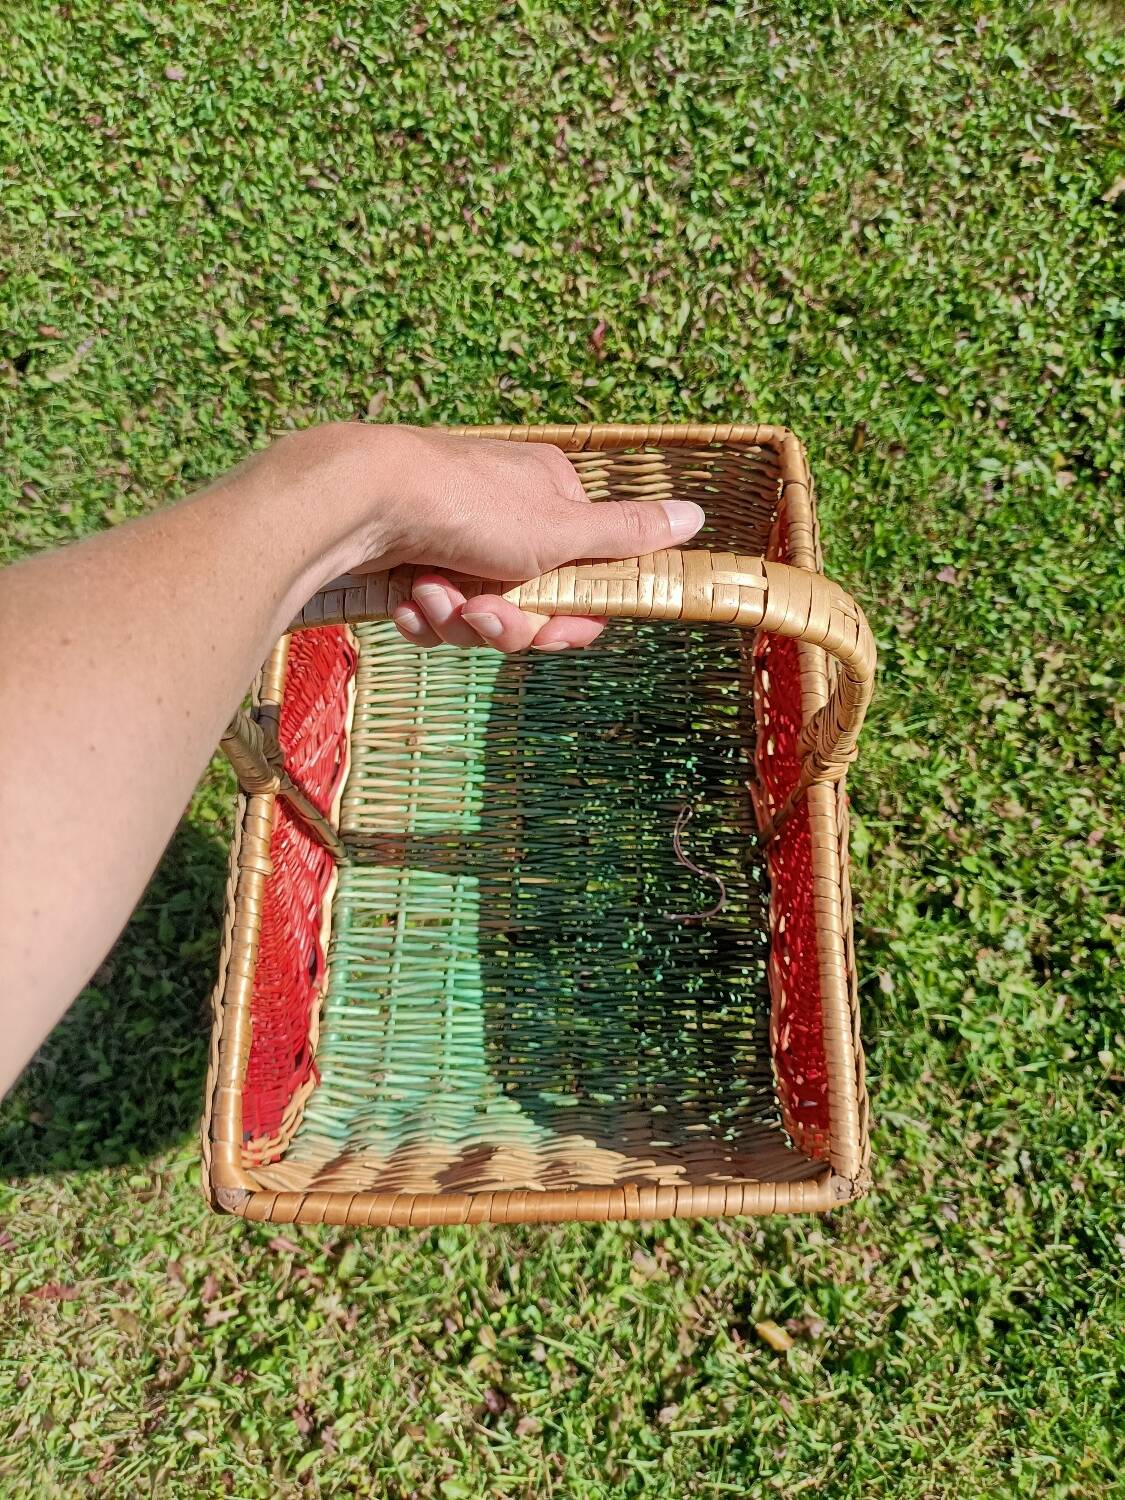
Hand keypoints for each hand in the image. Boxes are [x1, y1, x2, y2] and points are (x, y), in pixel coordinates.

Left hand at [361, 426, 705, 652]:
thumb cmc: (468, 506)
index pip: (585, 576)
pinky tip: (409, 599)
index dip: (572, 618)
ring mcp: (458, 540)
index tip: (557, 634)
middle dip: (506, 623)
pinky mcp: (413, 561)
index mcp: (551, 497)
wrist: (361, 500)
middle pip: (532, 605)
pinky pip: (437, 613)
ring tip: (434, 594)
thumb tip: (694, 517)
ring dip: (459, 620)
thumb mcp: (560, 528)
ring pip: (480, 616)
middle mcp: (507, 516)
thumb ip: (628, 534)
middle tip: (480, 614)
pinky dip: (425, 614)